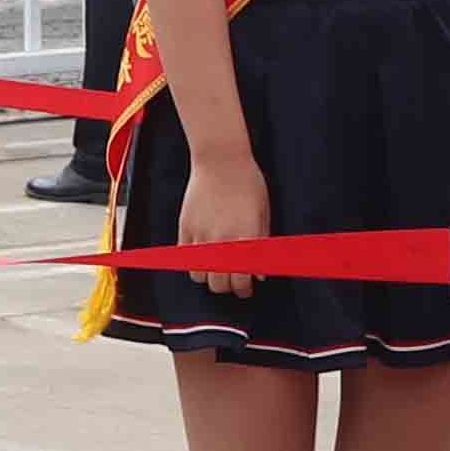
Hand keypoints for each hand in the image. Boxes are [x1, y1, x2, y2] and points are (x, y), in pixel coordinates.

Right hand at [177, 146, 268, 298]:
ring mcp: (201, 236)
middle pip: (219, 285)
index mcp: (245, 240)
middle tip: (233, 280)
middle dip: (228, 286)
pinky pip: (185, 258)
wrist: (221, 160)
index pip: (241, 282)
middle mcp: (222, 242)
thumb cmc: (247, 182)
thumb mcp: (263, 214)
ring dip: (209, 276)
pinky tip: (202, 256)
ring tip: (217, 268)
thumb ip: (262, 246)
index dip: (244, 290)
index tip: (246, 289)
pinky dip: (193, 262)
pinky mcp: (185, 228)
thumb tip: (259, 274)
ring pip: (200, 276)